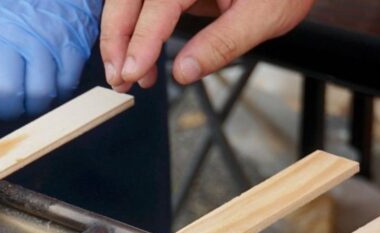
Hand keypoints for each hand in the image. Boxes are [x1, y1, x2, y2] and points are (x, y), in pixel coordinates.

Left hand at [0, 0, 102, 120]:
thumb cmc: (14, 3)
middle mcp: (11, 37)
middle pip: (6, 91)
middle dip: (4, 109)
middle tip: (4, 105)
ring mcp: (44, 43)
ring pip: (39, 95)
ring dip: (33, 104)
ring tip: (30, 94)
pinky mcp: (71, 47)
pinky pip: (65, 86)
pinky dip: (58, 90)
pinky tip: (52, 79)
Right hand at [100, 0, 313, 90]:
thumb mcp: (263, 16)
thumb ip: (222, 44)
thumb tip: (183, 72)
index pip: (157, 5)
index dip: (141, 41)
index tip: (132, 73)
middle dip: (116, 40)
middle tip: (119, 79)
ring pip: (126, 2)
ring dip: (120, 38)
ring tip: (127, 76)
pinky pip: (141, 6)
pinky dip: (134, 32)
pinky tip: (139, 60)